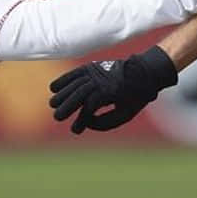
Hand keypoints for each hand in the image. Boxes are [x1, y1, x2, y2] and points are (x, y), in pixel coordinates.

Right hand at [48, 45, 177, 133]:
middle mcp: (102, 80)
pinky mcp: (92, 67)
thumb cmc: (135, 97)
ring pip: (75, 83)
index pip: (90, 107)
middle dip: (67, 106)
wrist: (144, 72)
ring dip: (62, 93)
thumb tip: (86, 123)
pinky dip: (64, 79)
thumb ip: (105, 122)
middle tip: (57, 117)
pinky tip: (53, 88)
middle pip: (79, 93)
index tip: (76, 131)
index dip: (82, 120)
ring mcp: (96, 72)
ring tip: (53, 104)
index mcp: (111, 92)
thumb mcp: (125, 114)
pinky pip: (75, 73)